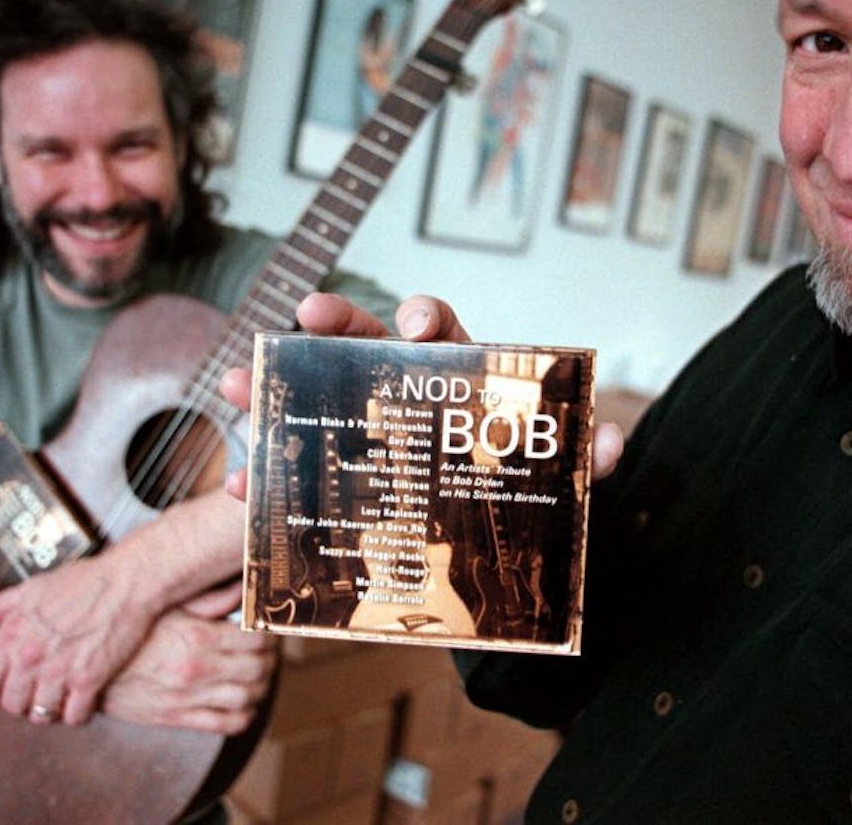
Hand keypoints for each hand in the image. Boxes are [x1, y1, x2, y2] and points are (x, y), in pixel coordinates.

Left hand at [0, 552, 157, 725]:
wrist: (127, 580)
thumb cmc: (83, 580)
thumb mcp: (31, 588)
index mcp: (14, 633)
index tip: (5, 688)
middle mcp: (32, 655)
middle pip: (10, 703)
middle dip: (20, 704)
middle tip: (34, 697)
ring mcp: (60, 668)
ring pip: (39, 714)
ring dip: (47, 713)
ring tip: (57, 704)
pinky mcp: (90, 677)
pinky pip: (73, 716)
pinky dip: (76, 716)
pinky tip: (81, 704)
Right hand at [101, 581, 276, 733]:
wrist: (90, 668)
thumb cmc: (129, 633)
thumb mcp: (168, 607)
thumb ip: (209, 599)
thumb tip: (242, 589)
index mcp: (199, 637)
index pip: (255, 638)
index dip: (270, 635)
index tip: (269, 631)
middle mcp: (198, 668)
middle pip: (257, 668)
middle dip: (270, 661)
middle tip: (269, 654)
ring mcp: (188, 695)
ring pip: (246, 697)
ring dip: (260, 688)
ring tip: (259, 678)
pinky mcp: (176, 717)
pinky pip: (223, 723)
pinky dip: (243, 717)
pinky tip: (244, 706)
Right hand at [220, 293, 623, 495]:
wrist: (494, 538)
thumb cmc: (519, 478)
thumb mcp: (552, 467)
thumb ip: (581, 454)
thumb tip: (614, 442)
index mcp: (456, 373)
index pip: (436, 327)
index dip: (421, 317)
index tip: (412, 326)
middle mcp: (406, 386)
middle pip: (364, 339)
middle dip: (334, 323)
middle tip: (306, 313)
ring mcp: (368, 425)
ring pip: (316, 391)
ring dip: (275, 386)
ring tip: (237, 385)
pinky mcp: (344, 473)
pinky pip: (300, 464)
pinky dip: (272, 476)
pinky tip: (245, 488)